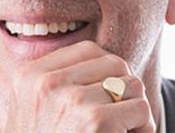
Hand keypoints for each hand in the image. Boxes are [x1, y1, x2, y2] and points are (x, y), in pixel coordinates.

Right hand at [3, 40, 155, 131]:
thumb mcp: (33, 110)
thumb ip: (54, 81)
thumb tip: (100, 59)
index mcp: (31, 76)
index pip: (88, 50)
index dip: (107, 70)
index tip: (108, 93)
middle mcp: (47, 83)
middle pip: (113, 63)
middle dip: (124, 88)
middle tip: (121, 113)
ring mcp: (69, 100)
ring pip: (130, 84)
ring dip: (135, 108)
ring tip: (123, 130)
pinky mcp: (93, 122)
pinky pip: (140, 107)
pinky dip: (143, 127)